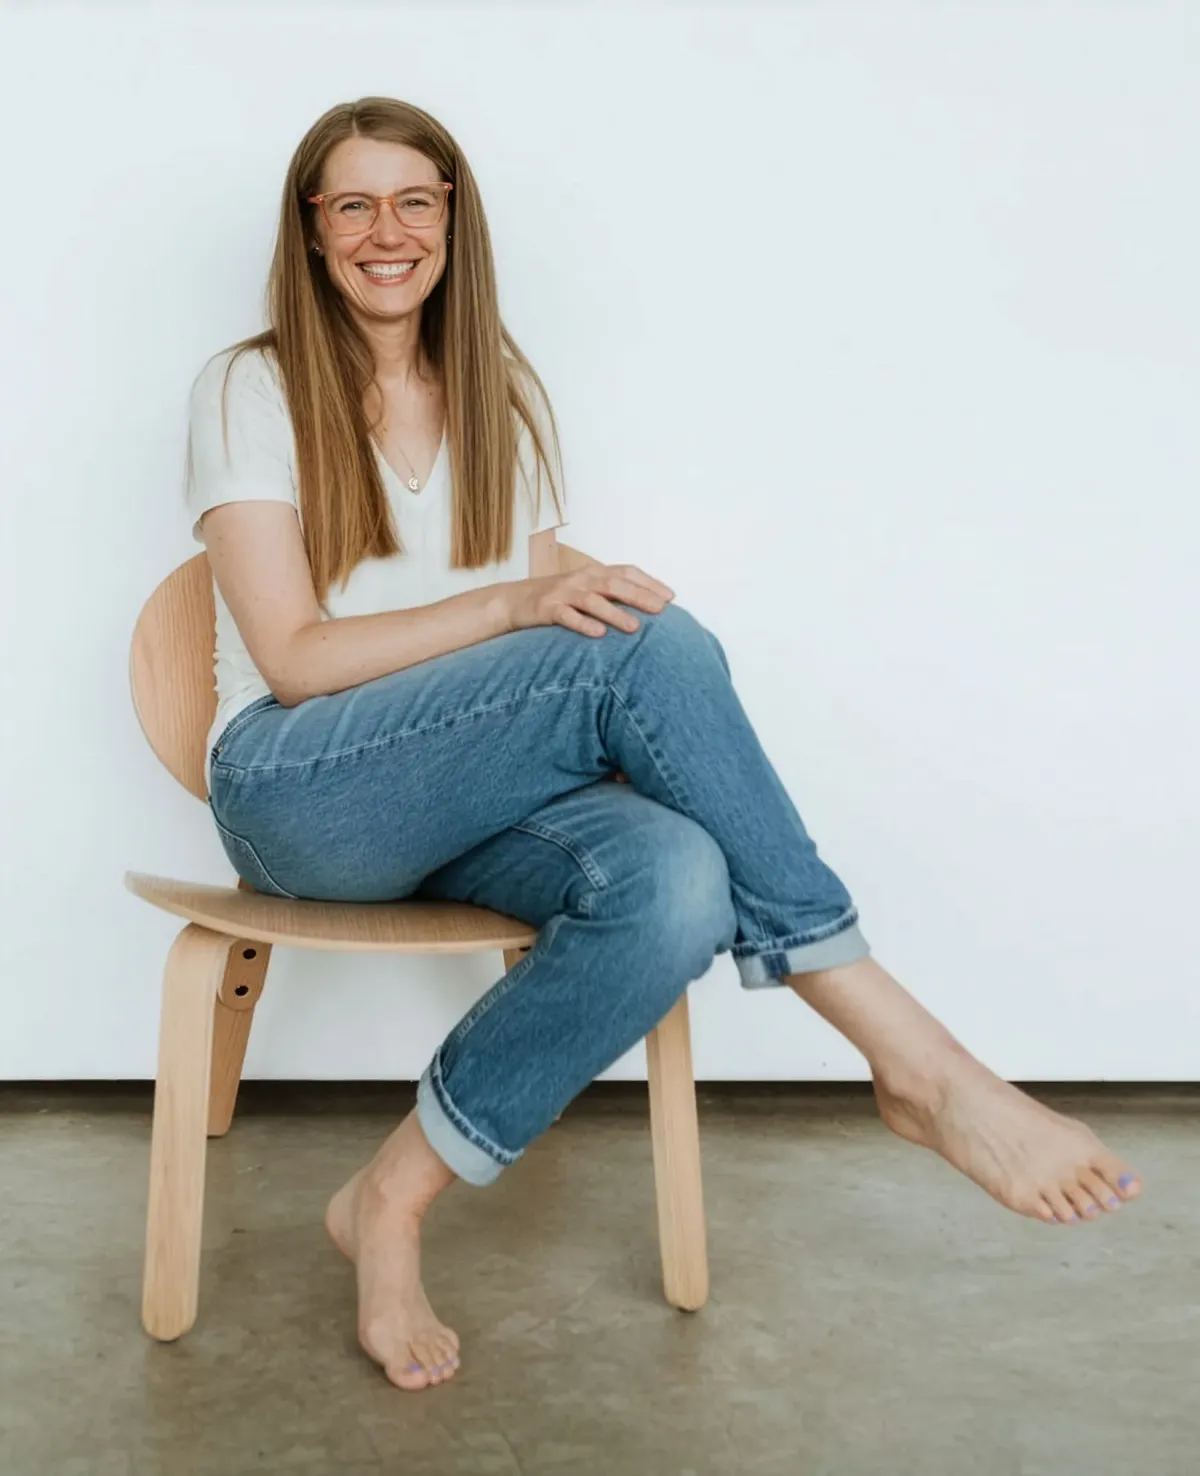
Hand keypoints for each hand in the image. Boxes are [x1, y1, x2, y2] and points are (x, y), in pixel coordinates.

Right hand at [503, 563, 675, 638]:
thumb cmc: (558, 598)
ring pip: (593, 600)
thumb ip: (612, 595)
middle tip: (661, 610)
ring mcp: (563, 593)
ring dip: (615, 613)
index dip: (649, 583)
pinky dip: (583, 624)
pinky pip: (567, 616)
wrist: (514, 601)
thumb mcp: (586, 590)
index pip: (627, 572)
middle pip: (614, 584)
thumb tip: (648, 607)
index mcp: (594, 572)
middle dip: (639, 596)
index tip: (671, 597)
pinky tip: (598, 634)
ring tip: (635, 628)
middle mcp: (581, 579)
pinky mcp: (547, 609)